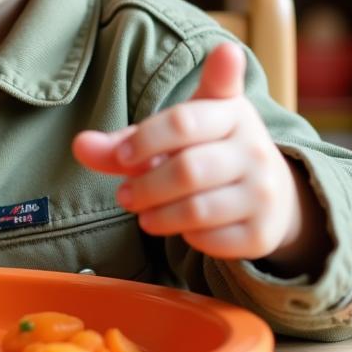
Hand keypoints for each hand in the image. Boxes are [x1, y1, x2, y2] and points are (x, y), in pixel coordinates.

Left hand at [72, 43, 303, 261]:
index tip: (123, 156)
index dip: (145, 139)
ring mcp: (265, 192)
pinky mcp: (263, 233)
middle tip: (123, 195)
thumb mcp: (175, 134)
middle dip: (145, 186)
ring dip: (158, 215)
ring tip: (142, 213)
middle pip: (188, 170)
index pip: (183, 121)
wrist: (272, 195)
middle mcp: (256, 149)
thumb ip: (127, 140)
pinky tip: (179, 227)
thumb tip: (79, 145)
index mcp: (232, 112)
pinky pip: (211, 240)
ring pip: (198, 210)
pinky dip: (185, 236)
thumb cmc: (208, 150)